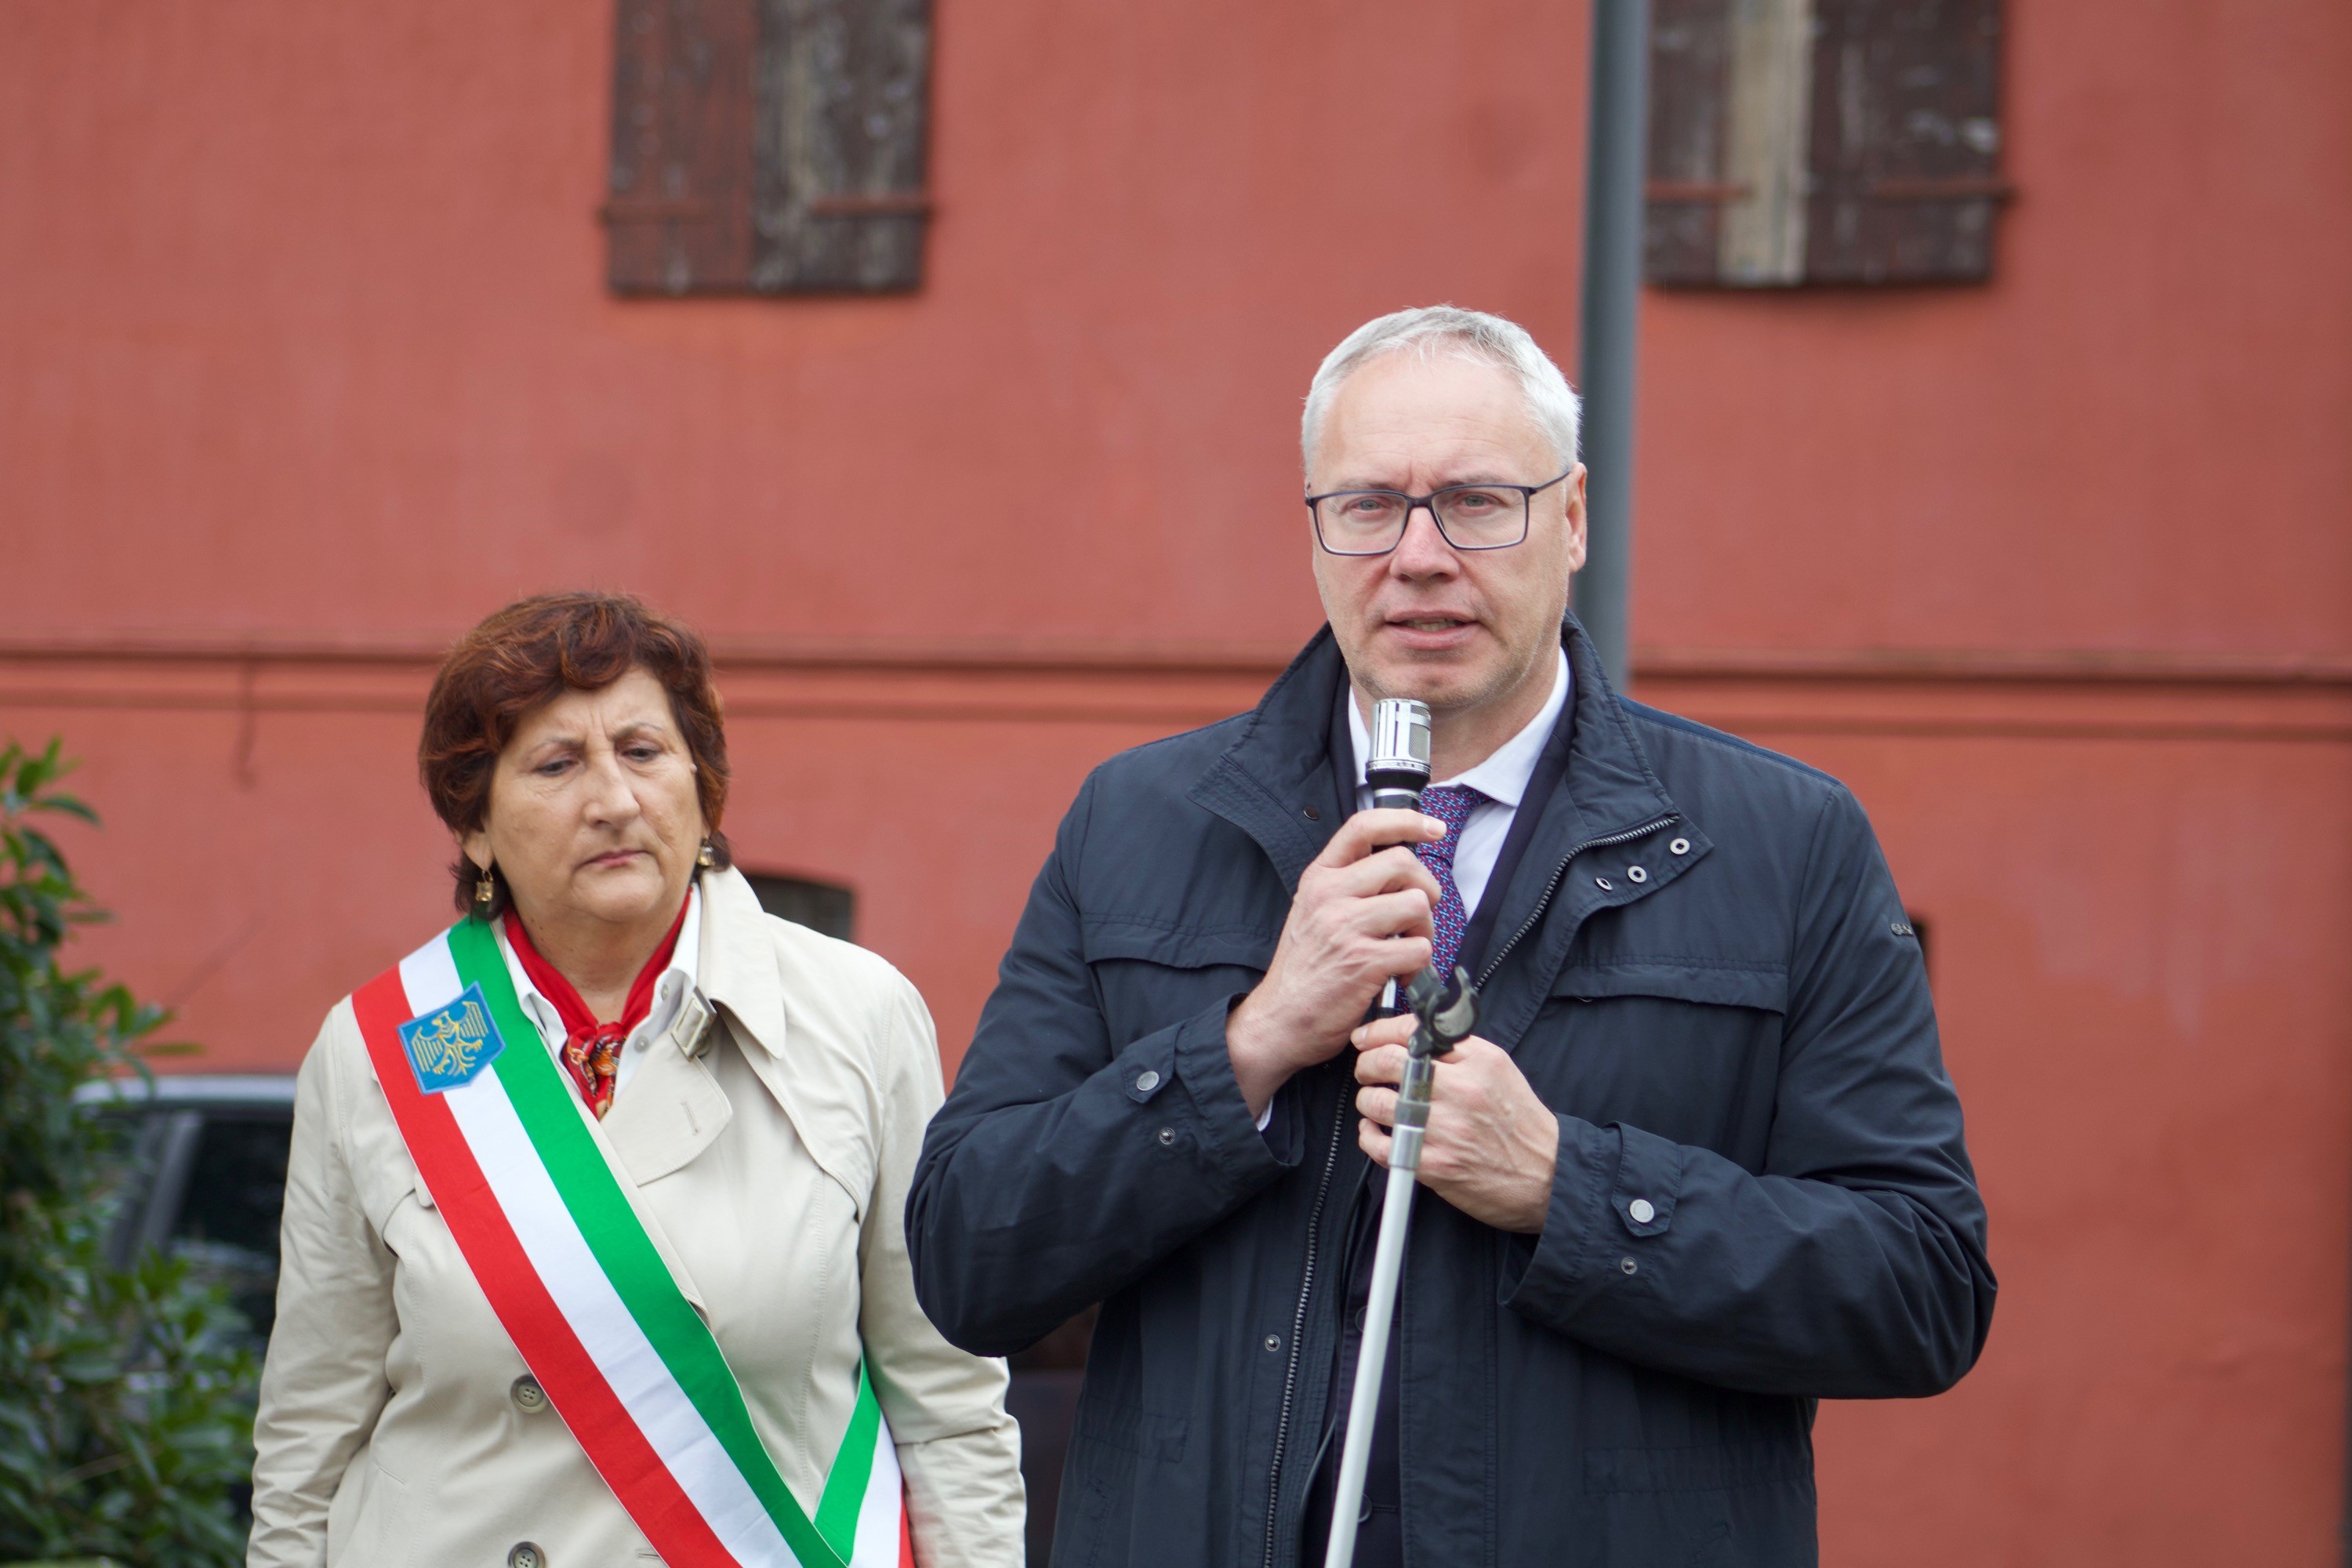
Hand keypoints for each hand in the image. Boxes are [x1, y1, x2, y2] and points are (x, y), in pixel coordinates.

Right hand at [1226, 809, 1446, 1117]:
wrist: (1280, 1019)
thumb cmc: (1304, 969)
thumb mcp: (1314, 912)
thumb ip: (1349, 886)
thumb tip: (1400, 870)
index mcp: (1319, 878)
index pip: (1363, 826)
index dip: (1405, 820)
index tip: (1433, 828)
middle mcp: (1329, 895)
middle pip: (1402, 863)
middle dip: (1425, 888)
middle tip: (1418, 916)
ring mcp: (1345, 927)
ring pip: (1416, 903)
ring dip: (1425, 929)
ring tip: (1409, 948)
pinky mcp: (1363, 962)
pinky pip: (1418, 948)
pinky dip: (1420, 964)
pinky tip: (1402, 975)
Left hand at [1351, 1016, 1559, 1232]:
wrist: (1547, 1175)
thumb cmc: (1521, 1124)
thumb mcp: (1500, 1071)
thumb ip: (1459, 1052)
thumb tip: (1412, 1037)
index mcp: (1478, 1061)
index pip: (1414, 1032)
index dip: (1379, 1032)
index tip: (1367, 1038)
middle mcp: (1460, 1091)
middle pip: (1387, 1062)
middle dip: (1366, 1064)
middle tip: (1366, 1070)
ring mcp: (1445, 1129)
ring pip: (1377, 1102)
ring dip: (1367, 1100)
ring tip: (1374, 1103)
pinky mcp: (1434, 1164)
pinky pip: (1380, 1145)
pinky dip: (1369, 1136)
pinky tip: (1376, 1131)